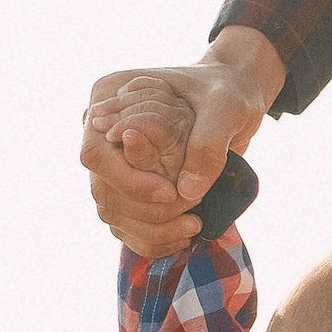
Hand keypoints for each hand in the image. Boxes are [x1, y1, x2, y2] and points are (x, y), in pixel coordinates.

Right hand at [82, 28, 282, 256]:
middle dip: (145, 212)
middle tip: (191, 217)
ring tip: (194, 226)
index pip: (95, 154)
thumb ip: (205, 145)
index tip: (170, 193)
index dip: (128, 181)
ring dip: (151, 230)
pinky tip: (185, 237)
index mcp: (108, 98)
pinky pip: (128, 223)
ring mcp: (115, 160)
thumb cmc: (228, 93)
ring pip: (112, 212)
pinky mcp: (131, 184)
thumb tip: (184, 192)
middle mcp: (104, 132)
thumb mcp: (225, 109)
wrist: (235, 97)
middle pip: (102, 190)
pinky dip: (153, 238)